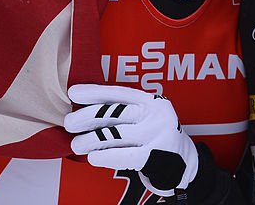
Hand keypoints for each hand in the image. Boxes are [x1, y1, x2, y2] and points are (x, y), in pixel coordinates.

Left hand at [64, 84, 197, 196]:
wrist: (185, 163)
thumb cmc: (157, 138)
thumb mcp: (147, 118)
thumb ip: (124, 113)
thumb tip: (86, 112)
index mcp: (152, 101)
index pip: (119, 93)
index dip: (95, 92)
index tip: (74, 92)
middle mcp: (156, 114)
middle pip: (113, 113)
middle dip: (86, 117)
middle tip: (70, 123)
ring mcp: (156, 135)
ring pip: (114, 135)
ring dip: (90, 140)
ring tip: (77, 144)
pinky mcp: (155, 156)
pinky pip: (123, 155)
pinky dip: (104, 156)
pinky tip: (93, 157)